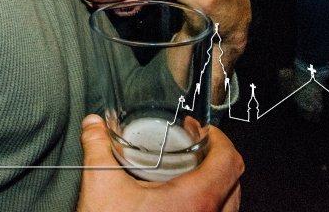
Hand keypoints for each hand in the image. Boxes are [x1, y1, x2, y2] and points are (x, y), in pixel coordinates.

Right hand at [77, 115, 242, 211]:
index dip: (221, 139)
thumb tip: (94, 125)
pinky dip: (210, 205)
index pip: (229, 161)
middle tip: (196, 148)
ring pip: (230, 204)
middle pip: (234, 181)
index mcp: (195, 200)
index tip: (205, 132)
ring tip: (191, 174)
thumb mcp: (101, 184)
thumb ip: (97, 147)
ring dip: (216, 184)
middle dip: (217, 158)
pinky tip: (183, 202)